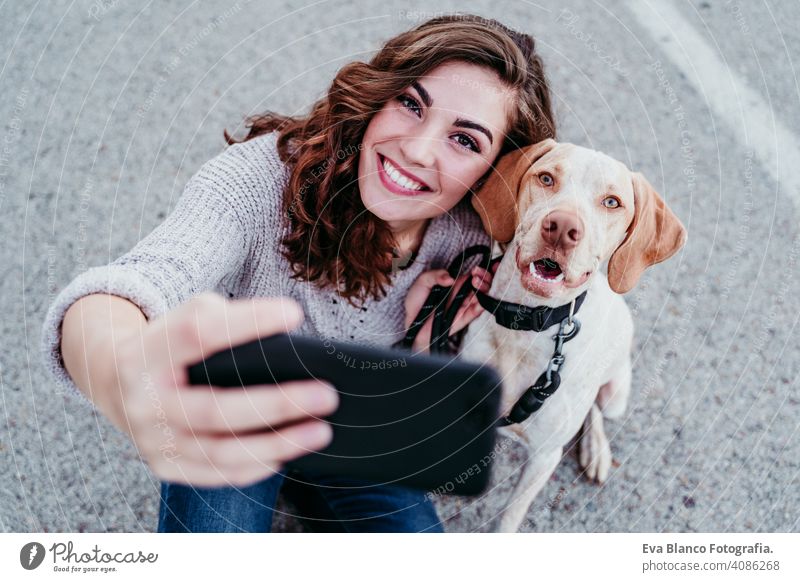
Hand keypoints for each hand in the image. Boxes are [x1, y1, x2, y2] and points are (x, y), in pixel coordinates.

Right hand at [111, 291, 338, 487]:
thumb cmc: (170, 345)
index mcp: (147, 351)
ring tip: (322, 430)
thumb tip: (287, 338)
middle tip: (326, 394)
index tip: (294, 314)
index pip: (198, 333)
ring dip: (279, 444)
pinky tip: (289, 452)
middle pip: (216, 409)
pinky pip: (218, 474)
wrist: (116, 381)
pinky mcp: (164, 466)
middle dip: (277, 404)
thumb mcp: (184, 318)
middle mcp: (145, 400)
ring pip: (221, 452)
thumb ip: (224, 320)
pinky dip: (258, 466)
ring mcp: (152, 440)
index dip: (247, 322)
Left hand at [403, 262, 498, 353]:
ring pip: (482, 298)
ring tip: (475, 283)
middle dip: (485, 279)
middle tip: (476, 276)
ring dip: (484, 290)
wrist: (411, 321)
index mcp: (455, 284)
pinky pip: (475, 313)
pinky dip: (481, 306)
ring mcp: (463, 307)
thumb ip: (436, 275)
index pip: (473, 276)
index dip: (479, 272)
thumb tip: (450, 278)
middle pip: (482, 286)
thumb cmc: (416, 301)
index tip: (475, 270)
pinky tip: (480, 300)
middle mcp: (462, 294)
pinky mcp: (462, 319)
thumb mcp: (423, 281)